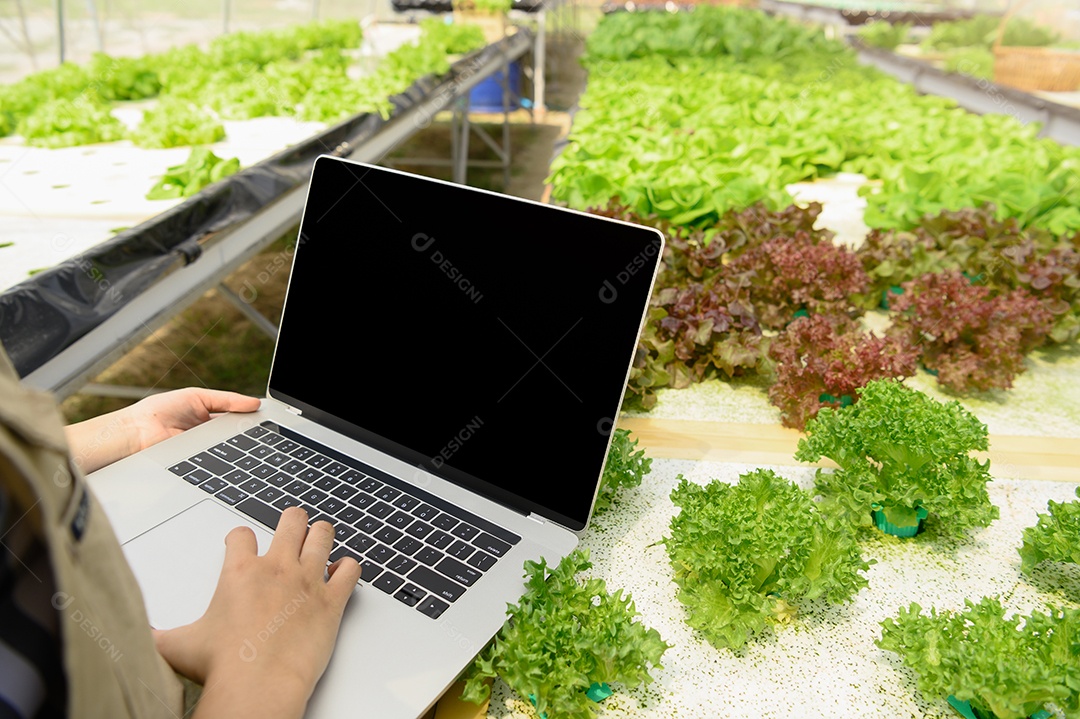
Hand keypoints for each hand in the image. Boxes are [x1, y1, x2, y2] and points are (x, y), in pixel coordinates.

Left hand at [66, 388, 260, 472]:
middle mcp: (210, 437)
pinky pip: (220, 462)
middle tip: (268, 430)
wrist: (135, 432)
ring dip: (243, 446)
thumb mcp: (196, 397)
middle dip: (252, 433)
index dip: (254, 418)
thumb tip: (255, 402)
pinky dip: (230, 458)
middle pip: (240, 436)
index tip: (271, 418)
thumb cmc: (158, 411)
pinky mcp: (200, 464)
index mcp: (211, 418)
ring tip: (256, 439)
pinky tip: (239, 453)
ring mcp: (206, 452)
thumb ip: (227, 400)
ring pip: (233, 450)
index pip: (239, 419)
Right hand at [154, 508, 362, 718]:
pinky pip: (350, 570)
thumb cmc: (223, 665)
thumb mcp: (178, 646)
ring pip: (323, 536)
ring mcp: (307, 581)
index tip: (242, 542)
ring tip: (320, 537)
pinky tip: (343, 572)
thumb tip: (138, 639)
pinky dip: (349, 568)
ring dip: (322, 535)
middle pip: (291, 521)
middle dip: (292, 521)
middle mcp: (277, 568)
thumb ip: (159, 636)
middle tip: (293, 526)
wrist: (258, 685)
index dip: (241, 536)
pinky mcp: (331, 601)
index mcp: (240, 571)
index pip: (241, 534)